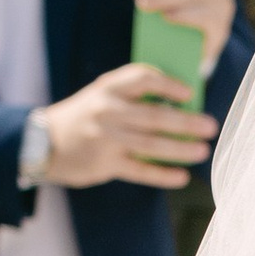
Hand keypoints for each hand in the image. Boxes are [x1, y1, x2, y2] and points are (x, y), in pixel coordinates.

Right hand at [33, 63, 215, 188]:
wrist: (43, 141)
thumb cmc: (86, 115)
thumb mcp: (103, 95)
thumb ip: (134, 95)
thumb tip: (183, 105)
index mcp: (108, 87)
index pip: (142, 78)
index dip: (168, 84)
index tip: (190, 93)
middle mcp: (107, 111)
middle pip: (153, 116)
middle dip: (186, 122)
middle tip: (211, 126)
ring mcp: (105, 139)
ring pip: (150, 145)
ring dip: (180, 149)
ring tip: (202, 151)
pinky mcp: (104, 164)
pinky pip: (139, 171)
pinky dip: (162, 175)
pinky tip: (181, 177)